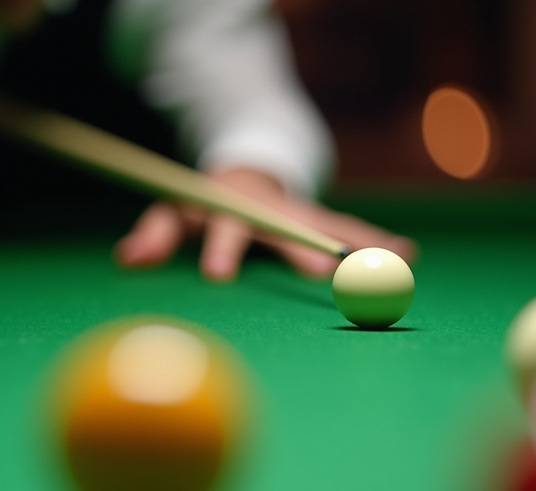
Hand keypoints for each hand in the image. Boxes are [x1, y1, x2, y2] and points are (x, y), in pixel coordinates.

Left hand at [114, 168, 416, 281]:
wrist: (241, 169)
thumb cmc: (203, 201)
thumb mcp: (174, 211)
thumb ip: (154, 234)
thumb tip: (126, 260)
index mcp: (230, 210)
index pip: (224, 230)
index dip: (220, 250)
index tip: (218, 275)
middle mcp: (270, 211)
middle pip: (288, 231)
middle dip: (305, 251)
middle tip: (327, 274)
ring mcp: (300, 213)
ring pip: (331, 226)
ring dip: (360, 242)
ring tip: (393, 258)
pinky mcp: (320, 218)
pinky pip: (352, 228)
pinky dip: (378, 240)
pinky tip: (409, 253)